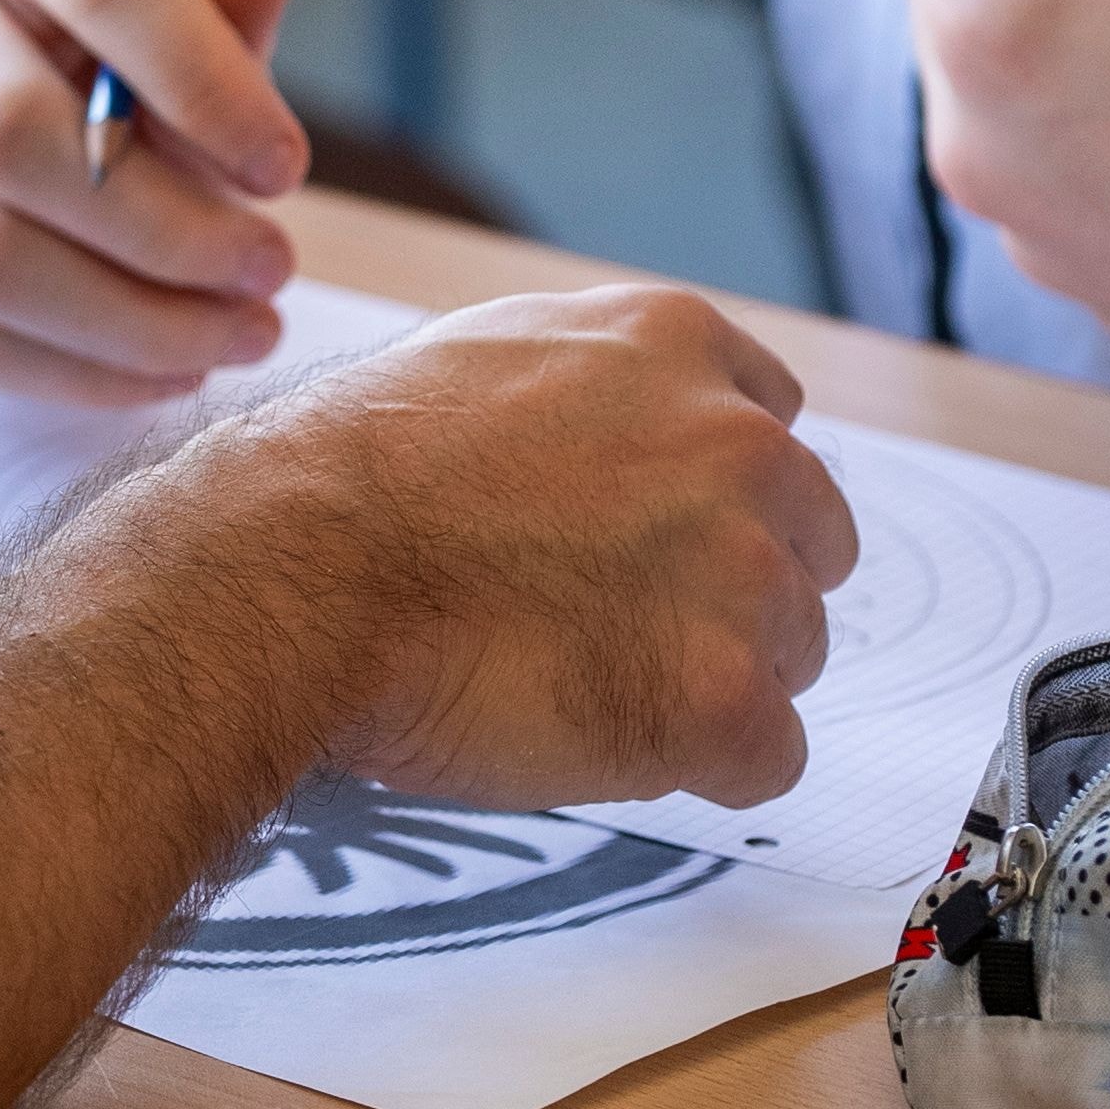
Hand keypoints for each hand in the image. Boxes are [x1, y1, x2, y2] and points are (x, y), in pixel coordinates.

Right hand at [0, 0, 310, 404]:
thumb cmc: (92, 64)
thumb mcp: (169, 23)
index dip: (203, 75)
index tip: (284, 169)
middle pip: (9, 129)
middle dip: (165, 226)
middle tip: (270, 273)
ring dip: (132, 317)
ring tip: (237, 332)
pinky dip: (77, 370)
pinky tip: (160, 366)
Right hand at [287, 281, 856, 812]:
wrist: (300, 567)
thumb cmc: (361, 473)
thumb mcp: (490, 354)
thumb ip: (601, 386)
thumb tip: (634, 435)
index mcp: (675, 344)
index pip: (773, 417)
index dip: (713, 489)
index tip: (649, 530)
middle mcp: (737, 443)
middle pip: (809, 540)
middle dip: (734, 584)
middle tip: (614, 616)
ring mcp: (740, 571)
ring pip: (791, 651)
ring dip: (709, 673)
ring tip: (581, 671)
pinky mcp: (723, 698)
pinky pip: (770, 756)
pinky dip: (701, 764)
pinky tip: (600, 734)